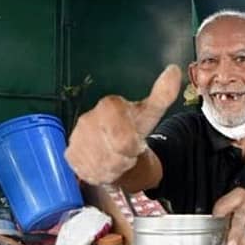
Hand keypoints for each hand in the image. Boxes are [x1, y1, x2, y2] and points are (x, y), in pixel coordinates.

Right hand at [65, 65, 181, 184]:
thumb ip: (163, 95)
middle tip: (126, 153)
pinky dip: (101, 174)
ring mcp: (77, 138)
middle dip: (125, 159)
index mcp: (108, 106)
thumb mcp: (150, 113)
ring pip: (103, 167)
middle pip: (115, 156)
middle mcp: (87, 120)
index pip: (124, 140)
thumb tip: (174, 70)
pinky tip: (103, 164)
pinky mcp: (70, 155)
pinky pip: (90, 173)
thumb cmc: (132, 128)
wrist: (111, 146)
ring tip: (116, 158)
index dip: (133, 146)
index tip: (135, 143)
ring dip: (115, 168)